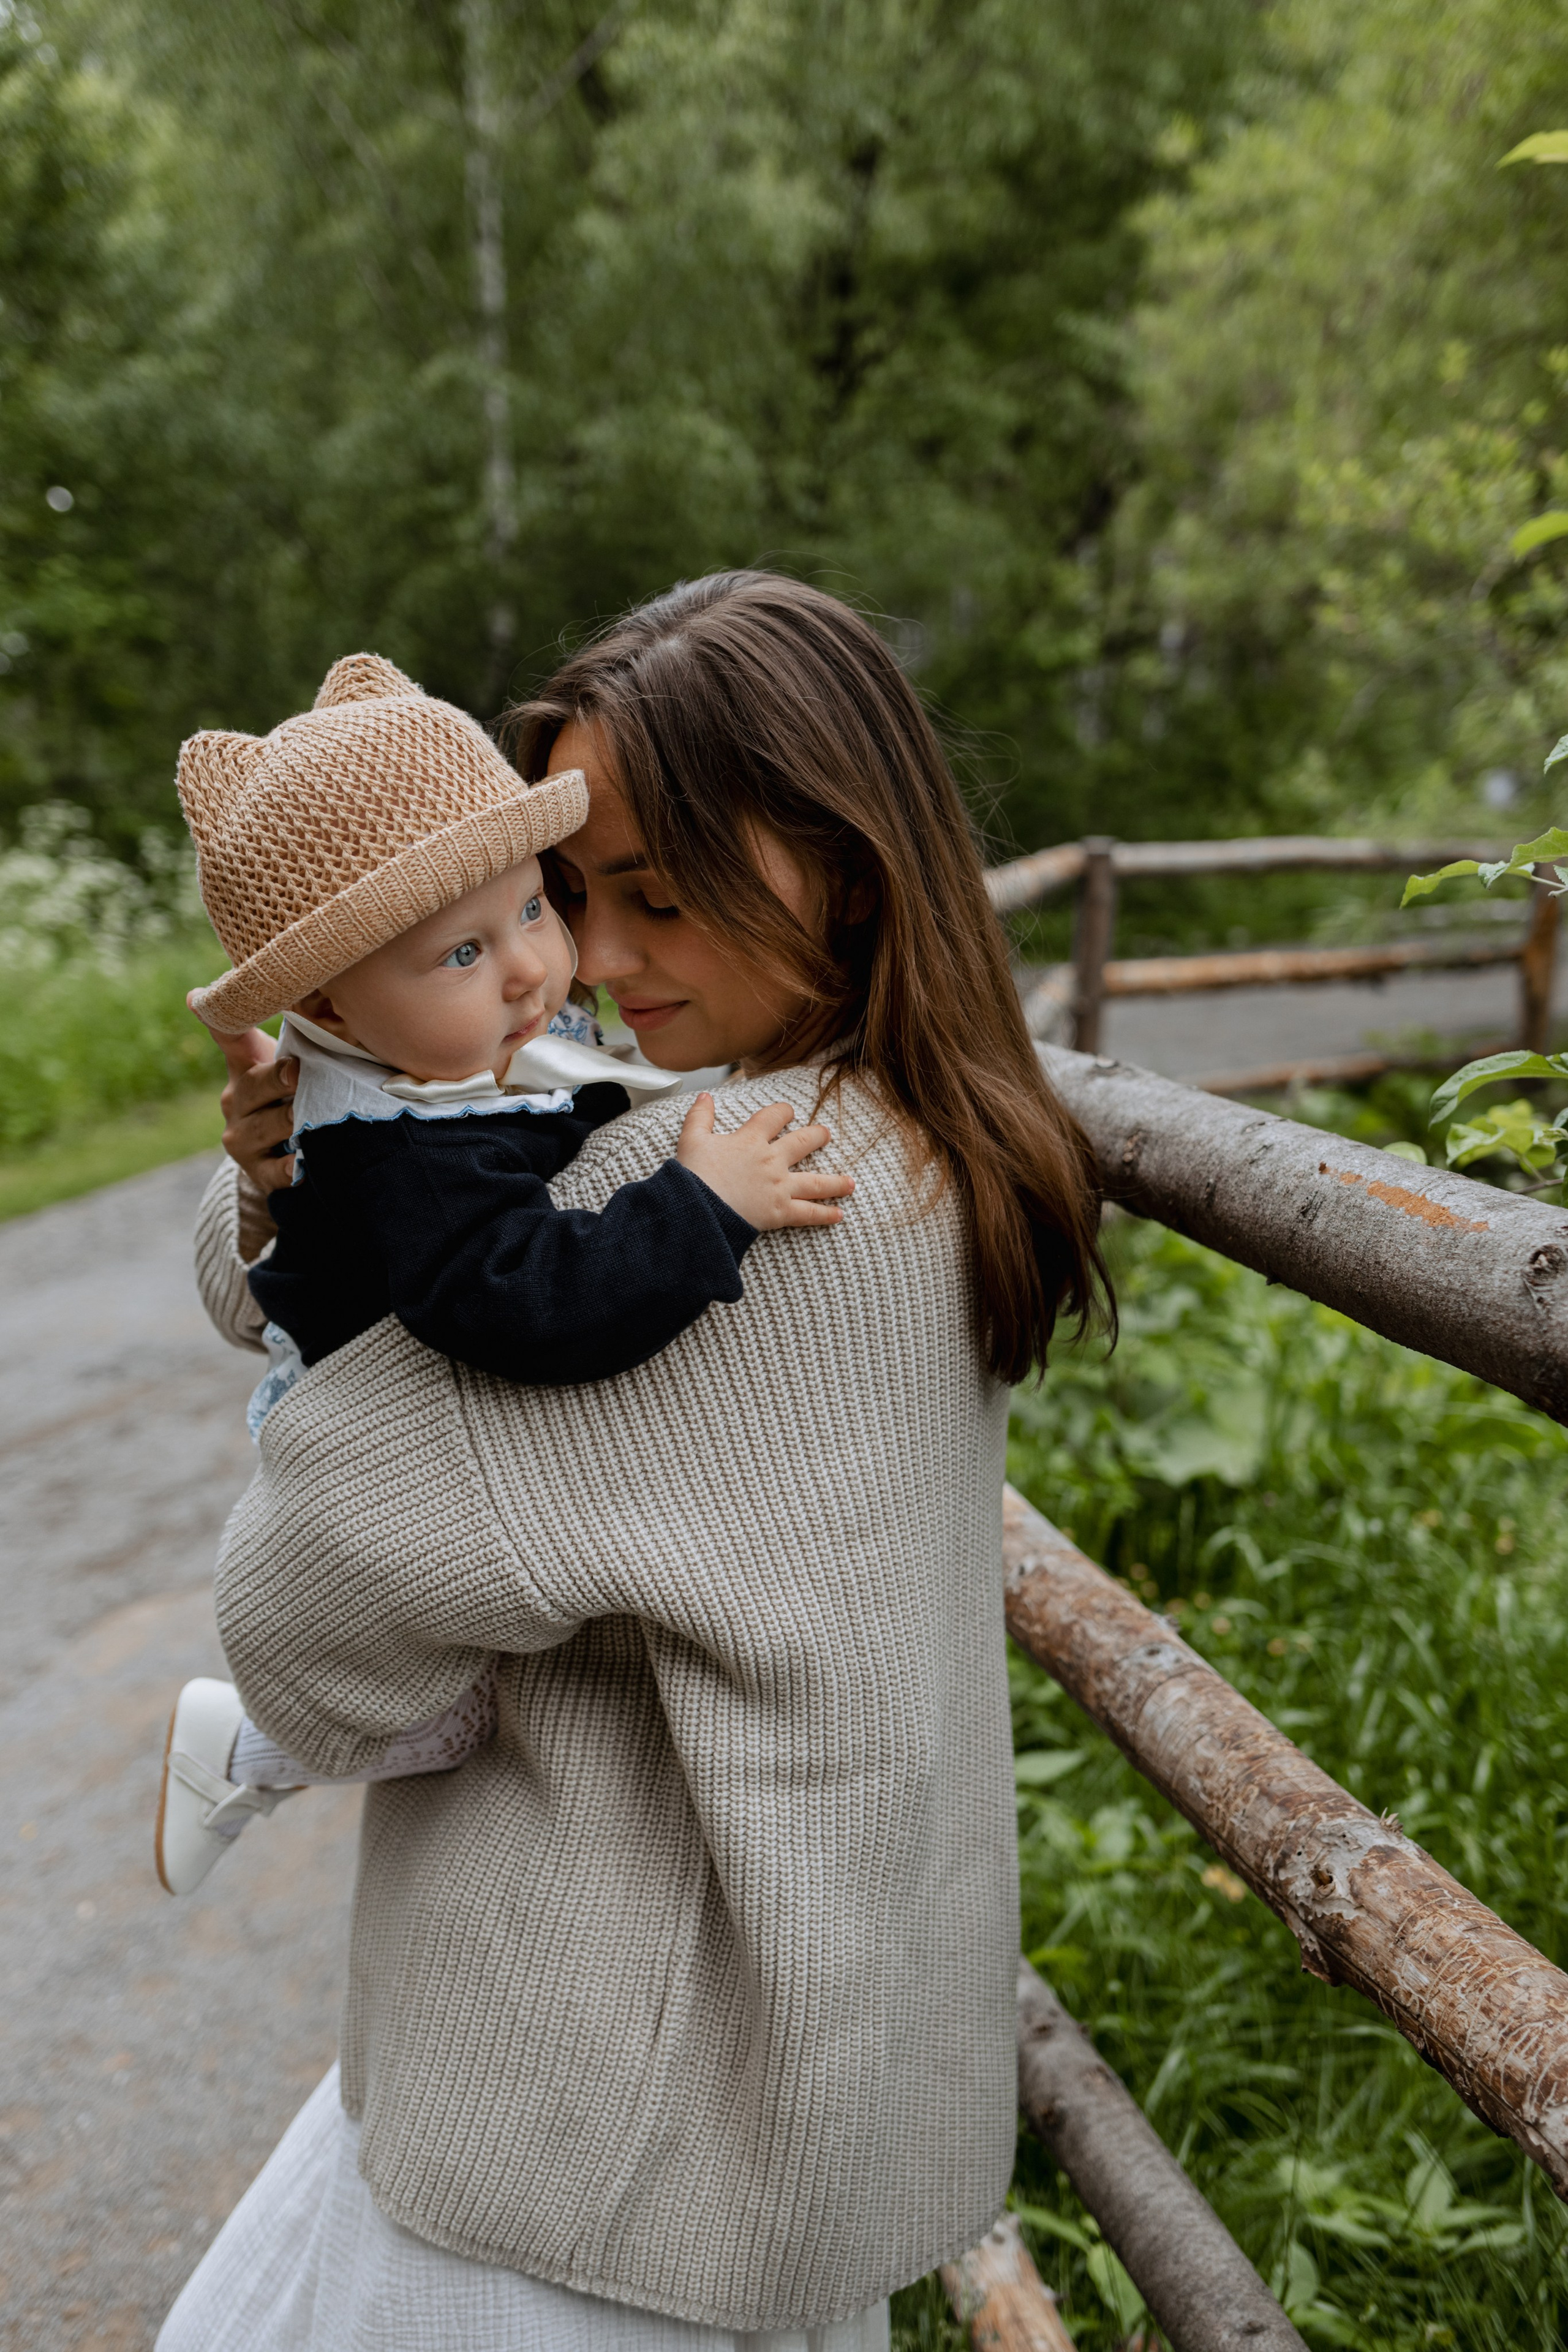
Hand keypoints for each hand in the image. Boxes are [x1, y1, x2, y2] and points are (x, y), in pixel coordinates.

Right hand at [189, 992, 298, 1193]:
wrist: (284, 1155)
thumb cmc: (293, 1096)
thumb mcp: (289, 1062)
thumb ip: (295, 1033)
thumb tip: (281, 996)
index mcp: (243, 1068)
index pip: (229, 1037)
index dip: (217, 1019)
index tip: (198, 997)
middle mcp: (235, 1101)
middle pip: (254, 1085)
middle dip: (277, 1078)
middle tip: (296, 1072)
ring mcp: (243, 1139)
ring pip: (267, 1125)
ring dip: (291, 1119)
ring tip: (310, 1114)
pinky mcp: (258, 1172)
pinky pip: (275, 1170)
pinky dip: (289, 1166)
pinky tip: (302, 1163)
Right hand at [676, 1095, 853, 1231]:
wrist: (697, 1209)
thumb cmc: (693, 1176)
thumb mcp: (691, 1140)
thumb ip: (700, 1116)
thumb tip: (705, 1096)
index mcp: (751, 1140)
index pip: (774, 1117)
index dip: (783, 1111)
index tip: (789, 1112)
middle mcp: (771, 1160)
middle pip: (803, 1142)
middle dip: (818, 1137)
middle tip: (827, 1135)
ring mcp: (779, 1186)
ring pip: (816, 1182)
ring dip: (836, 1182)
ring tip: (851, 1182)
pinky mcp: (780, 1212)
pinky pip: (808, 1213)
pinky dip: (825, 1215)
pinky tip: (839, 1215)